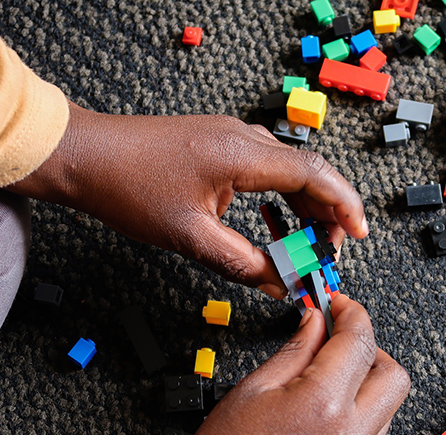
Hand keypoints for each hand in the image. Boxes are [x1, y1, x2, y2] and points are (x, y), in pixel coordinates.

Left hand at [7, 103, 367, 297]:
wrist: (85, 157)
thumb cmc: (127, 187)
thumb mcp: (190, 237)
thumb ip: (243, 264)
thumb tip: (278, 285)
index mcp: (242, 154)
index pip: (314, 174)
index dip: (344, 205)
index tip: (360, 234)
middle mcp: (243, 138)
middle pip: (308, 172)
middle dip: (328, 212)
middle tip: (331, 252)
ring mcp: (230, 139)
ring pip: (288, 171)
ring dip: (305, 207)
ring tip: (310, 244)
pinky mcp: (218, 146)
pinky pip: (265, 170)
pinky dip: (280, 199)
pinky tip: (278, 224)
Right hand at [193, 295, 410, 434]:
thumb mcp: (254, 387)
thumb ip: (296, 349)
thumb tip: (316, 322)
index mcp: (324, 404)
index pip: (359, 341)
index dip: (352, 314)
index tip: (340, 305)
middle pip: (393, 375)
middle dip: (371, 350)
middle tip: (341, 342)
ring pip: (388, 407)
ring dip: (366, 384)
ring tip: (328, 379)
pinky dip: (359, 415)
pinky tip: (327, 412)